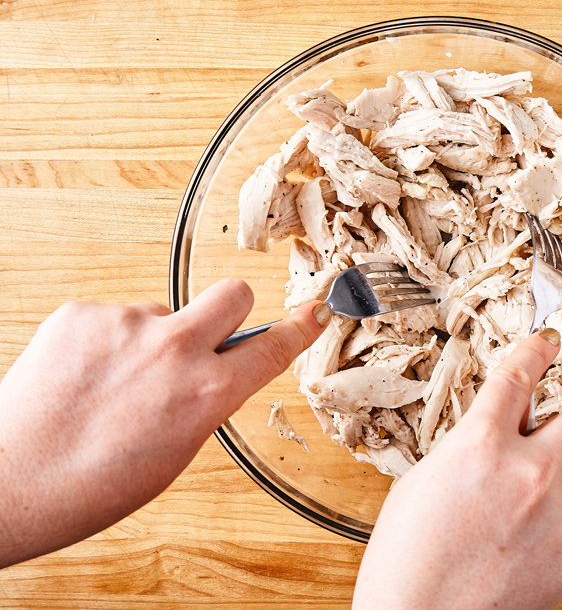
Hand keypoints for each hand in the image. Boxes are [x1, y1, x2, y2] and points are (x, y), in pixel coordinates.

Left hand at [0, 279, 329, 567]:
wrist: (11, 481)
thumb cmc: (91, 485)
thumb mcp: (177, 452)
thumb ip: (208, 401)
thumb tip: (220, 371)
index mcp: (208, 393)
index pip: (274, 346)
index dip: (300, 328)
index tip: (314, 312)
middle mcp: (175, 349)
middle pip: (233, 293)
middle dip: (229, 311)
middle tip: (204, 337)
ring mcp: (127, 325)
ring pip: (162, 313)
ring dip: (149, 338)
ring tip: (112, 383)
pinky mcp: (82, 313)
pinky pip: (113, 318)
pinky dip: (104, 342)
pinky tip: (84, 376)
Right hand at [353, 329, 561, 609]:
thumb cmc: (404, 562)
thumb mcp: (421, 484)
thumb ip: (466, 452)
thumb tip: (490, 443)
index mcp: (481, 445)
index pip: (517, 379)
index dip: (535, 352)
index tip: (548, 342)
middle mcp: (527, 472)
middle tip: (550, 441)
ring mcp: (555, 515)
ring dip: (548, 495)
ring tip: (509, 529)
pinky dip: (548, 539)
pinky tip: (514, 558)